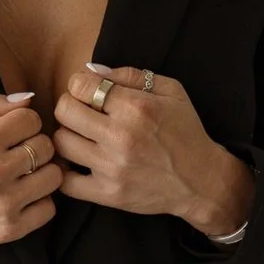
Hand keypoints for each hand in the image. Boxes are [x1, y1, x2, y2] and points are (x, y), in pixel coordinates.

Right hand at [0, 90, 63, 259]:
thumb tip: (27, 99)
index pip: (31, 119)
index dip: (23, 123)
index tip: (13, 133)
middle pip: (46, 146)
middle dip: (34, 146)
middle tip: (18, 154)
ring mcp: (5, 203)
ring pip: (54, 176)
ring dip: (42, 173)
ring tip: (24, 175)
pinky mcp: (11, 228)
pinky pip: (49, 208)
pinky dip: (39, 201)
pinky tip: (23, 197)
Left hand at [51, 66, 253, 233]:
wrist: (201, 181)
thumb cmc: (186, 132)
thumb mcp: (171, 91)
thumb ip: (130, 75)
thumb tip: (90, 70)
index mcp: (136, 107)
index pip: (80, 85)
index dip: (80, 85)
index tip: (89, 92)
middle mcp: (120, 136)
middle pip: (64, 111)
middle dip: (70, 106)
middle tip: (83, 113)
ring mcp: (112, 167)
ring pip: (61, 143)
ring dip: (68, 136)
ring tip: (83, 137)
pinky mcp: (108, 194)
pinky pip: (66, 182)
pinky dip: (66, 172)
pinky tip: (78, 163)